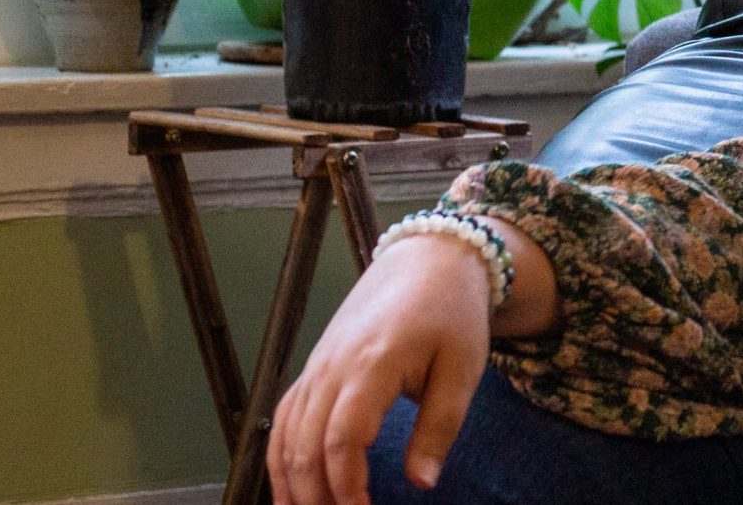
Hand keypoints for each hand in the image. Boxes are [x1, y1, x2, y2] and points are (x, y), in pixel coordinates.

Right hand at [267, 234, 490, 504]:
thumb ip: (440, 428)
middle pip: (305, 445)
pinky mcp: (313, 366)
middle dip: (315, 496)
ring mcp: (317, 365)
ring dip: (291, 483)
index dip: (346, 486)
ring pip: (285, 435)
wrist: (429, 260)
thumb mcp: (462, 369)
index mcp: (373, 363)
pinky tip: (289, 487)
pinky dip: (280, 456)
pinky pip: (283, 418)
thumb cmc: (452, 313)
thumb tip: (422, 483)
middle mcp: (333, 366)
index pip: (343, 439)